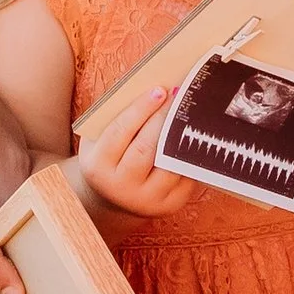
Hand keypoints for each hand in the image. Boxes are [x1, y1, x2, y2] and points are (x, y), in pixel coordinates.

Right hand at [72, 85, 196, 221]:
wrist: (113, 197)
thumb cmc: (109, 156)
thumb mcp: (100, 138)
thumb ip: (118, 115)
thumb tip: (153, 88)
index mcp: (98, 166)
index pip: (119, 132)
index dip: (140, 109)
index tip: (159, 90)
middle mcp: (121, 187)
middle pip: (146, 148)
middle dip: (164, 118)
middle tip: (179, 95)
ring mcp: (147, 200)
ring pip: (170, 164)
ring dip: (182, 136)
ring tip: (189, 112)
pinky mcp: (169, 205)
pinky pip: (185, 175)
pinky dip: (191, 154)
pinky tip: (195, 134)